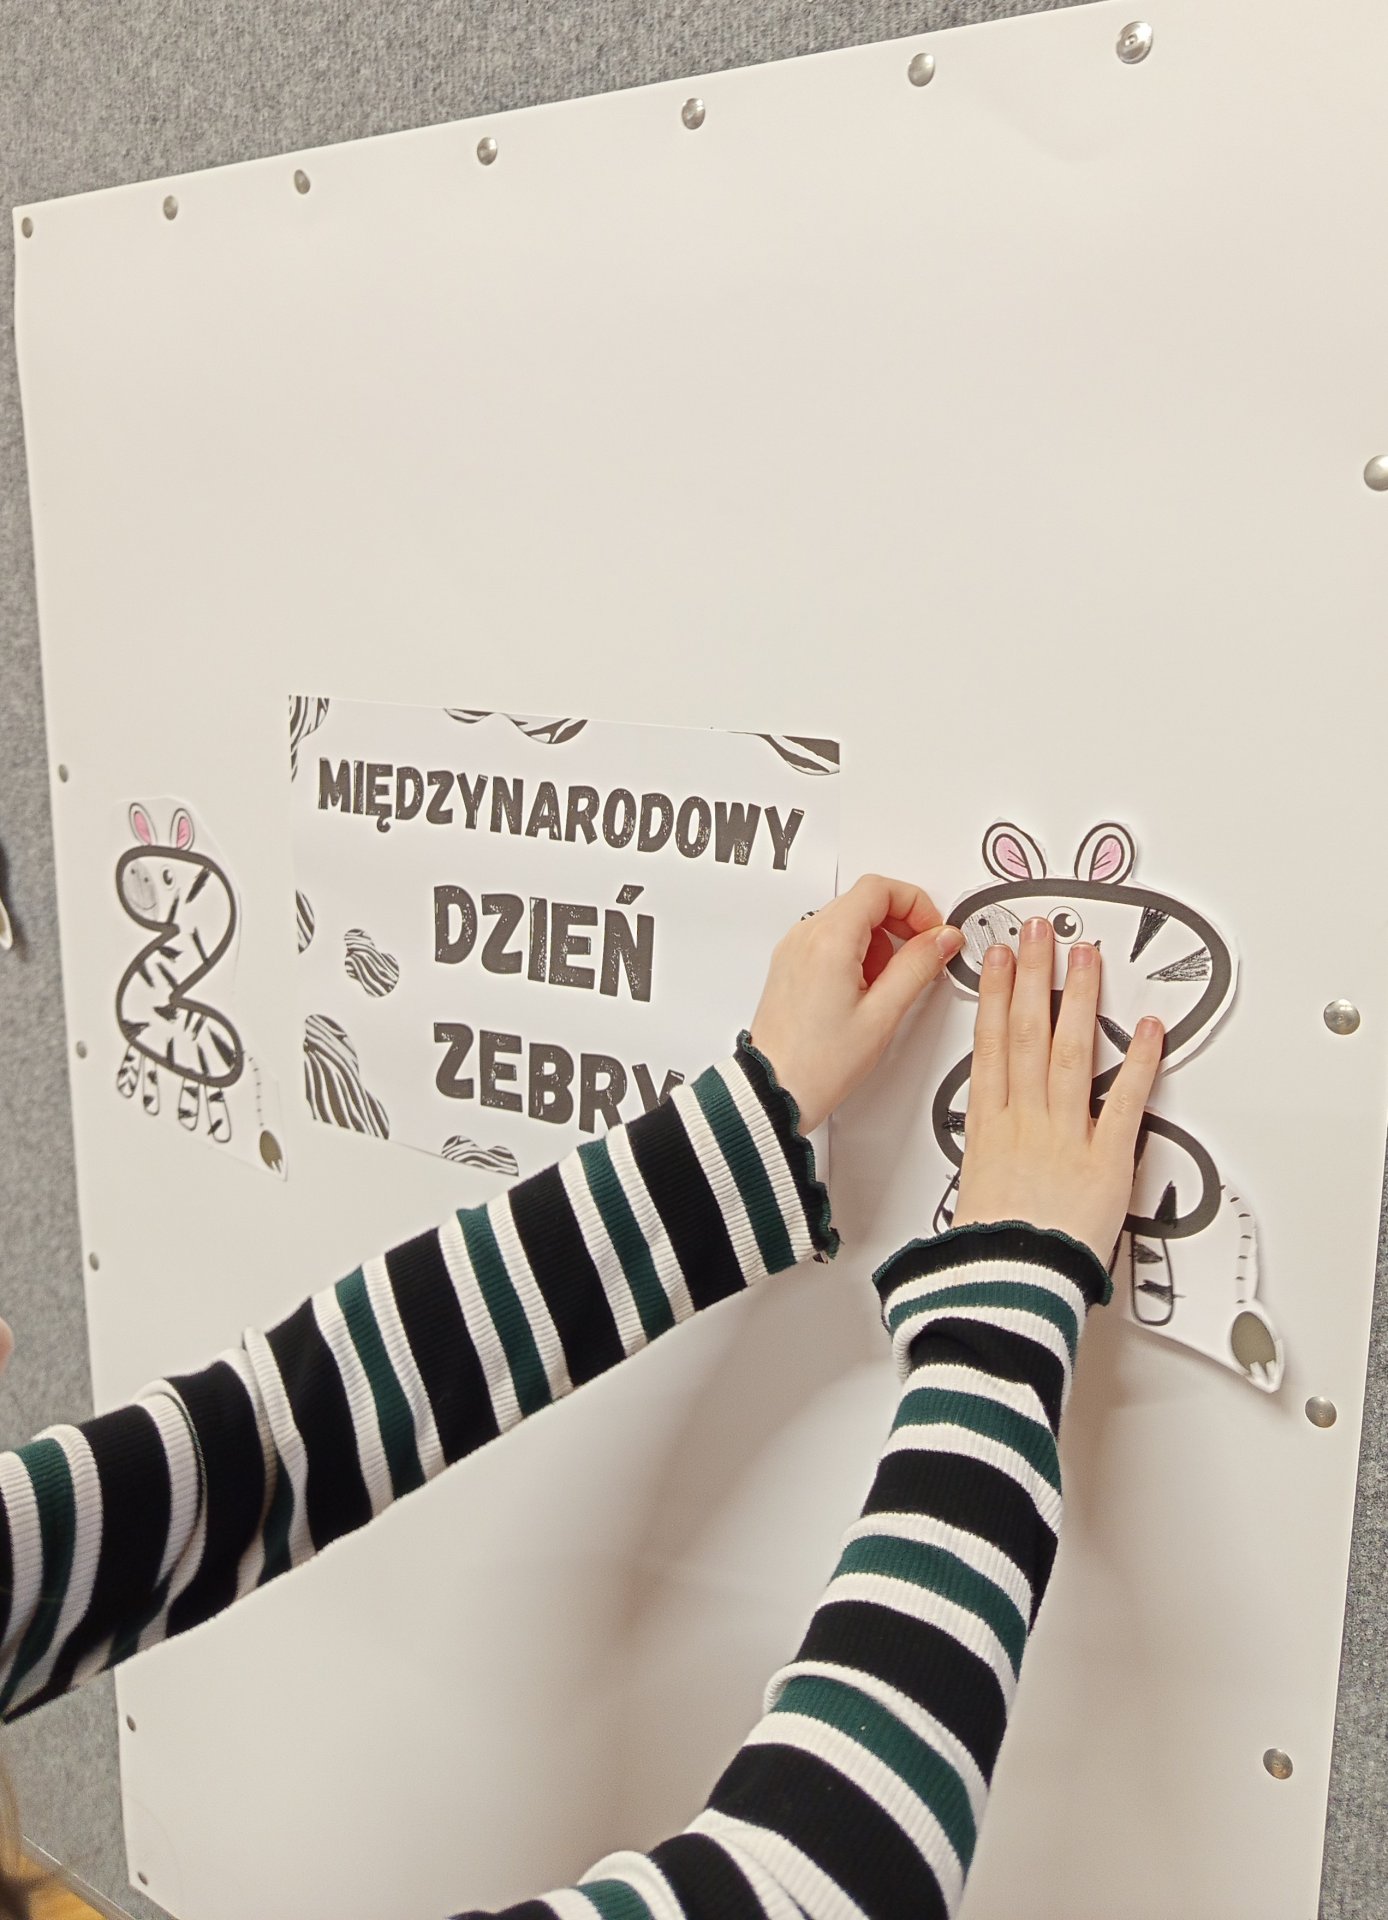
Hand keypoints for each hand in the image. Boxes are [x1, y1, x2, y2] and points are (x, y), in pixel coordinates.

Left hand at [749, 874, 963, 1134]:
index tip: (932, 931)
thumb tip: (941, 939)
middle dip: (901, 922)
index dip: (916, 903)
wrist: (775, 1090)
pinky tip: (866, 989)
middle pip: (864, 899)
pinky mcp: (791, 965)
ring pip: (848, 919)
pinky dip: (857, 952)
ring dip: (879, 940)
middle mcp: (806, 936)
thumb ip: (918, 967)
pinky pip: (830, 940)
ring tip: (889, 984)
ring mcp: (794, 949)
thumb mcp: (883, 1014)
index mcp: (829, 940)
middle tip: (921, 955)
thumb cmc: (818, 1062)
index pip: (879, 888)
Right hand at [952, 918, 1163, 1262]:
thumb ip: (990, 1155)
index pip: (990, 1043)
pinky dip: (1142, 1062)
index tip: (998, 958)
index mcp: (988, 1126)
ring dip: (1079, 998)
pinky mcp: (1106, 1159)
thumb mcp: (972, 1192)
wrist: (1009, 1286)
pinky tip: (1149, 1028)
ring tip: (1085, 957)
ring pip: (1071, 1051)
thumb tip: (994, 1141)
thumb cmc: (990, 1253)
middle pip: (1026, 1031)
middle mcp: (1024, 1120)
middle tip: (1040, 932)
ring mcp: (1064, 1134)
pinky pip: (1126, 1101)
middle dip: (1034, 975)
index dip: (995, 993)